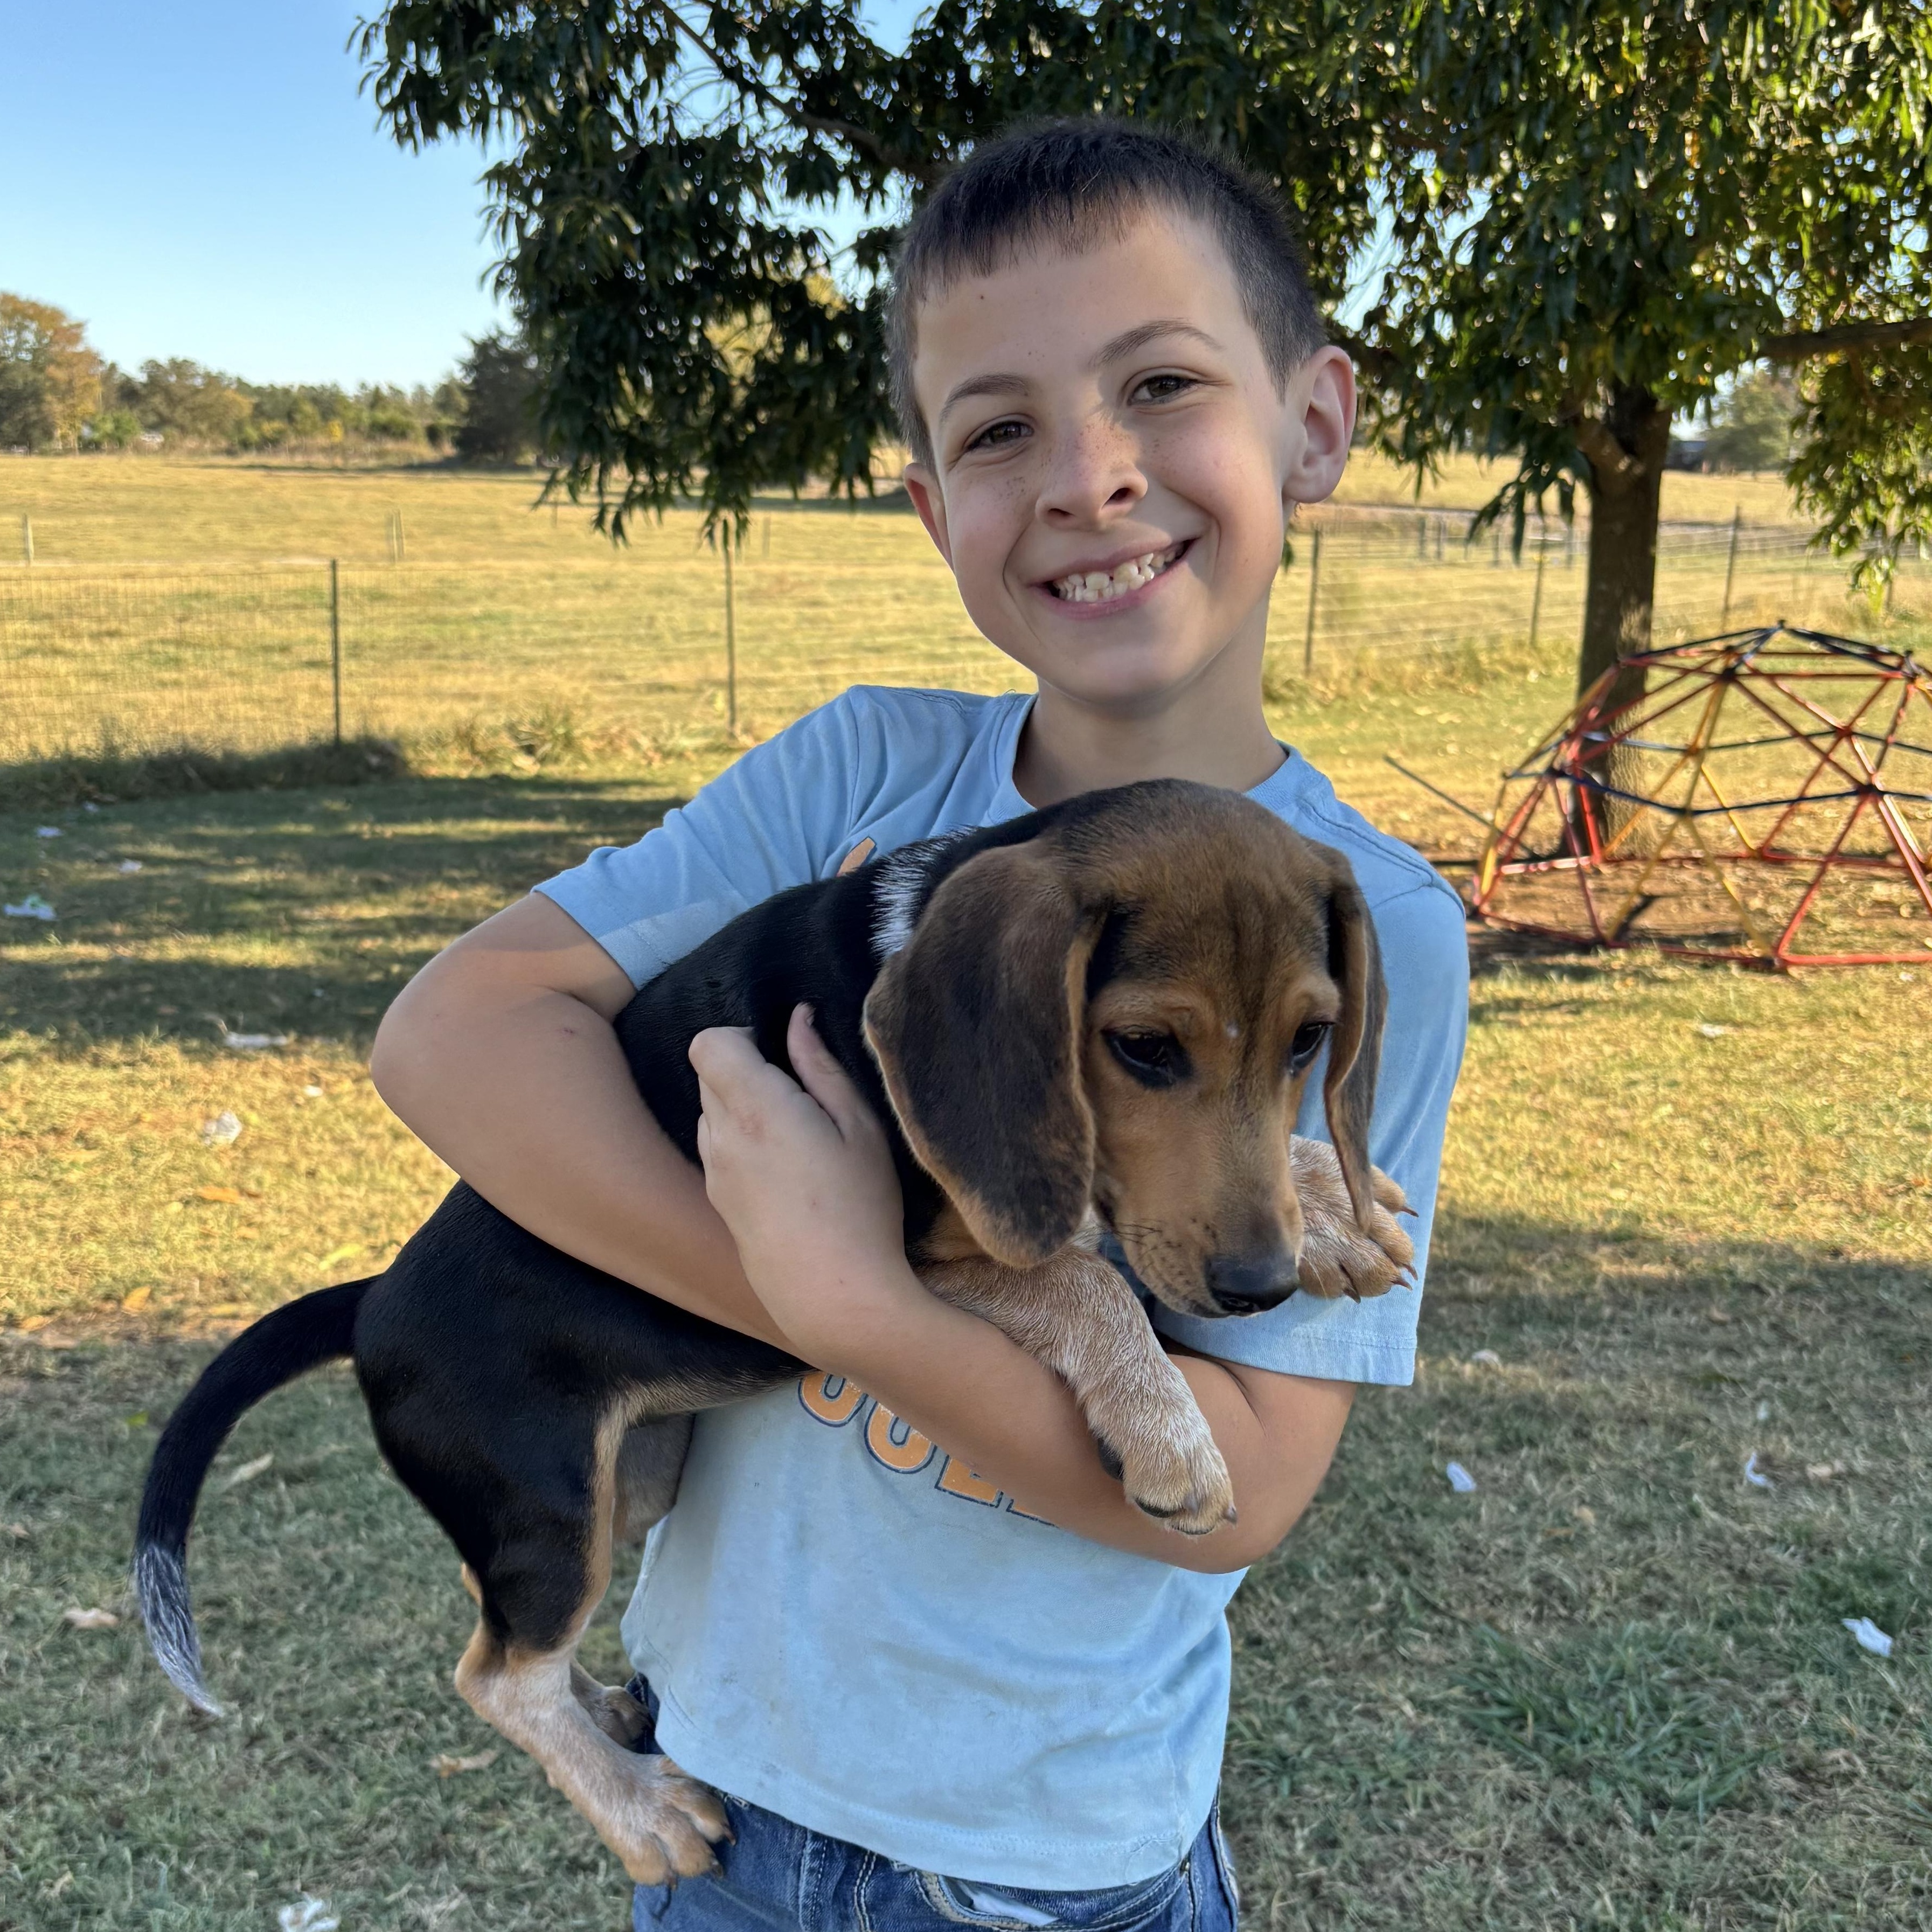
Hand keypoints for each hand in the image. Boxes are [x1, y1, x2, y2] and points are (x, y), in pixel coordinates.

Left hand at [689, 1005, 919, 1359]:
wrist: (831, 1295)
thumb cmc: (860, 1208)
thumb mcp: (860, 1128)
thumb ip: (821, 1066)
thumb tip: (797, 1019)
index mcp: (756, 1108)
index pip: (707, 1042)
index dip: (740, 1037)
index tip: (780, 1056)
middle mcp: (722, 1136)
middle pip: (706, 1073)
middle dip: (744, 1068)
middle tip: (799, 1097)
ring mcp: (714, 1172)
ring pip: (709, 1111)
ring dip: (740, 1106)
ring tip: (794, 1137)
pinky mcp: (717, 1201)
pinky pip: (715, 1147)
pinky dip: (739, 1140)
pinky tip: (783, 1170)